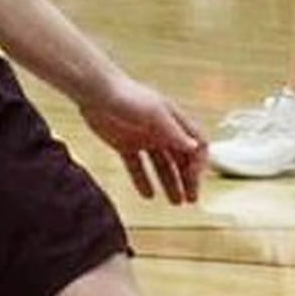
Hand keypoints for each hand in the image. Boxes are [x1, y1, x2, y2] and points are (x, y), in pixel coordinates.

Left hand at [80, 74, 205, 205]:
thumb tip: (194, 146)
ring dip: (170, 183)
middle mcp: (161, 130)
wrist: (95, 93)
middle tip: (190, 200)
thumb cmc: (127, 96)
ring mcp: (143, 138)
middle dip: (188, 179)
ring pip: (162, 165)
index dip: (198, 162)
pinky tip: (148, 195)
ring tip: (175, 202)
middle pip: (181, 158)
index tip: (194, 180)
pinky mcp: (125, 144)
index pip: (196, 144)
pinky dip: (143, 180)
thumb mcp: (154, 113)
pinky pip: (138, 167)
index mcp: (173, 121)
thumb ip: (174, 131)